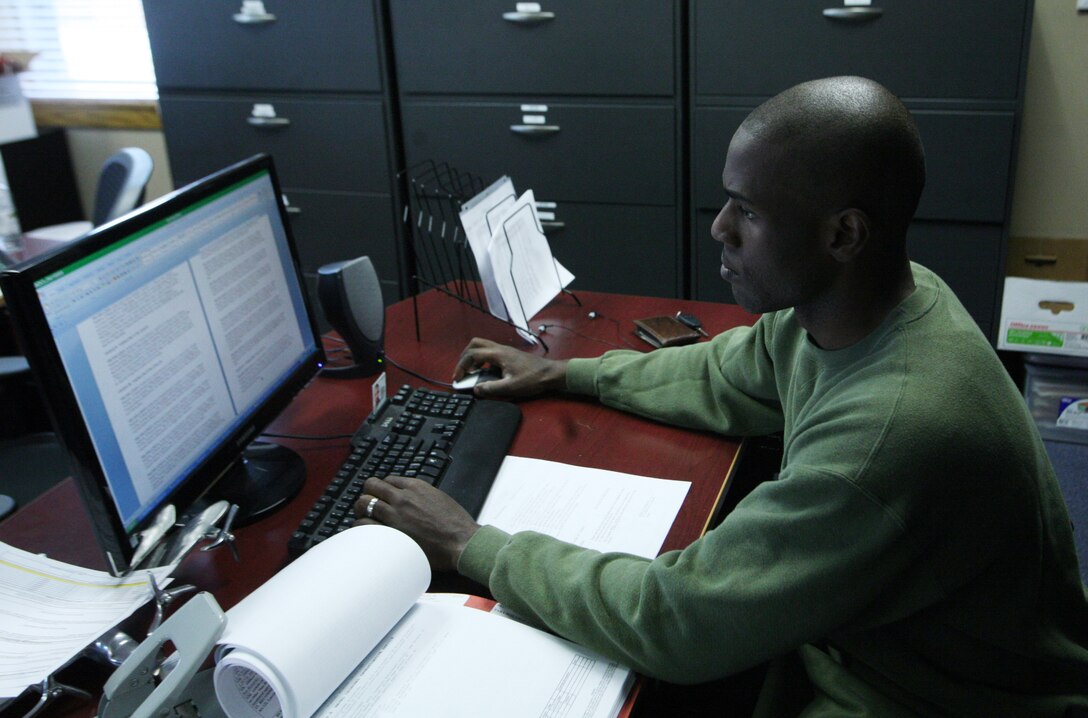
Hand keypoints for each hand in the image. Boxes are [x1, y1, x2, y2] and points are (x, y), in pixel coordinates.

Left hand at [353, 476, 479, 572]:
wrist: (460, 541)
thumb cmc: (456, 524)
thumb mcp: (440, 499)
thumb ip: (422, 496)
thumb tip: (413, 499)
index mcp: (416, 486)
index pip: (388, 479)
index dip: (383, 488)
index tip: (382, 494)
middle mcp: (402, 497)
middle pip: (372, 486)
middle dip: (368, 493)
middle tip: (368, 502)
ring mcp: (394, 515)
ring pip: (363, 503)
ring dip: (361, 508)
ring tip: (363, 516)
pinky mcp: (390, 532)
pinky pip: (363, 524)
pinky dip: (360, 526)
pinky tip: (363, 530)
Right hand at [454, 337, 567, 397]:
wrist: (550, 373)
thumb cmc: (532, 379)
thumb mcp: (510, 387)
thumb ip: (491, 388)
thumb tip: (476, 389)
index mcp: (498, 354)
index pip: (472, 354)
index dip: (461, 366)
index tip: (458, 377)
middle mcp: (500, 349)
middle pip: (475, 343)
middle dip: (464, 356)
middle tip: (462, 371)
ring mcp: (505, 350)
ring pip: (482, 346)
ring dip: (473, 357)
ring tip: (471, 372)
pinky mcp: (509, 354)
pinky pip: (490, 352)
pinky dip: (482, 359)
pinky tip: (485, 372)